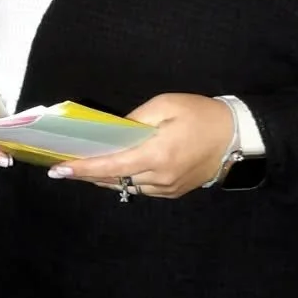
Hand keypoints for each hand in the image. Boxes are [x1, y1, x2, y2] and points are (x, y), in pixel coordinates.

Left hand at [49, 92, 231, 199]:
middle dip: (88, 174)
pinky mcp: (175, 191)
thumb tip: (112, 133)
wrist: (239, 136)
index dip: (82, 169)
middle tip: (64, 166)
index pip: (110, 166)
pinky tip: (115, 169)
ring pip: (127, 186)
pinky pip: (142, 188)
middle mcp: (160, 177)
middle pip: (114, 180)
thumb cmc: (201, 115)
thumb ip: (135, 120)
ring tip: (84, 167)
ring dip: (105, 178)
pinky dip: (125, 179)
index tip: (59, 170)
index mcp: (156, 155)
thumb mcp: (165, 106)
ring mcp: (168, 188)